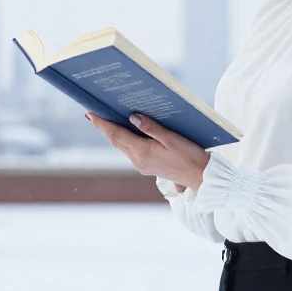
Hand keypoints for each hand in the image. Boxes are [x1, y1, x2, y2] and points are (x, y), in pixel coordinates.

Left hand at [86, 112, 210, 189]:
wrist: (200, 176)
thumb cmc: (190, 156)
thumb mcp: (172, 138)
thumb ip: (151, 127)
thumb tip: (132, 117)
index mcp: (142, 152)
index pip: (116, 135)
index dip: (102, 123)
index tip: (90, 113)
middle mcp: (138, 161)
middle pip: (116, 141)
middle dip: (105, 127)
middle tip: (94, 114)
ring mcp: (142, 165)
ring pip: (122, 146)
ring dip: (114, 133)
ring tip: (107, 120)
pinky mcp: (147, 166)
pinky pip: (131, 150)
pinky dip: (125, 139)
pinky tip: (128, 131)